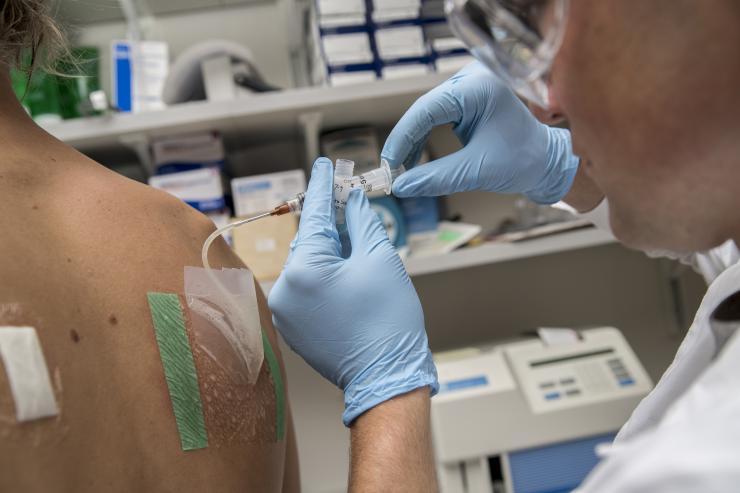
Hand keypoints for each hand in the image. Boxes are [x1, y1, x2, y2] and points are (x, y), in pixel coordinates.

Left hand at [268, 157, 437, 425]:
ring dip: (328, 249)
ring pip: (307, 263)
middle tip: (347, 197)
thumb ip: (362, 221)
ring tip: (354, 238)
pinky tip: (345, 268)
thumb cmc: (388, 323)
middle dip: (329, 220)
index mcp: (305, 270)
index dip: (324, 187)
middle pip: (309, 240)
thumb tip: (353, 199)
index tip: (326, 167)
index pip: (314, 216)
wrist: (386, 377)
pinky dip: (322, 273)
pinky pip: (305, 286)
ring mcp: (285, 311)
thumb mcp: (380, 259)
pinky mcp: (292, 326)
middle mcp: (285, 289)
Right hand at [382, 61, 578, 203]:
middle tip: (390, 171)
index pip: (427, 109)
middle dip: (405, 141)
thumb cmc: (522, 161)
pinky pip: (435, 116)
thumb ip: (436, 178)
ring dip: (412, 142)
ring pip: (426, 114)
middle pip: (424, 109)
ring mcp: (469, 87)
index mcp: (480, 88)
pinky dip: (423, 138)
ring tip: (400, 170)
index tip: (389, 164)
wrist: (545, 161)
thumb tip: (401, 187)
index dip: (403, 137)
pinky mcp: (466, 99)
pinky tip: (413, 160)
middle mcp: (473, 79)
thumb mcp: (476, 171)